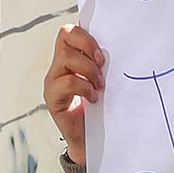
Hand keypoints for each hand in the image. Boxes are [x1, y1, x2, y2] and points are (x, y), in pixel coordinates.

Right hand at [44, 22, 106, 163]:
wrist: (91, 141)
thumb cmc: (101, 110)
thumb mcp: (104, 82)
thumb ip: (103, 66)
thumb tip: (122, 46)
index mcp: (71, 58)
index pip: (70, 31)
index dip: (86, 35)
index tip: (102, 53)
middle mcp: (58, 66)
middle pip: (65, 34)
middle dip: (87, 45)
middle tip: (101, 64)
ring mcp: (52, 80)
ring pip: (66, 57)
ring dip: (89, 71)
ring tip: (100, 86)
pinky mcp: (52, 97)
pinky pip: (66, 82)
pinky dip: (84, 88)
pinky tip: (93, 99)